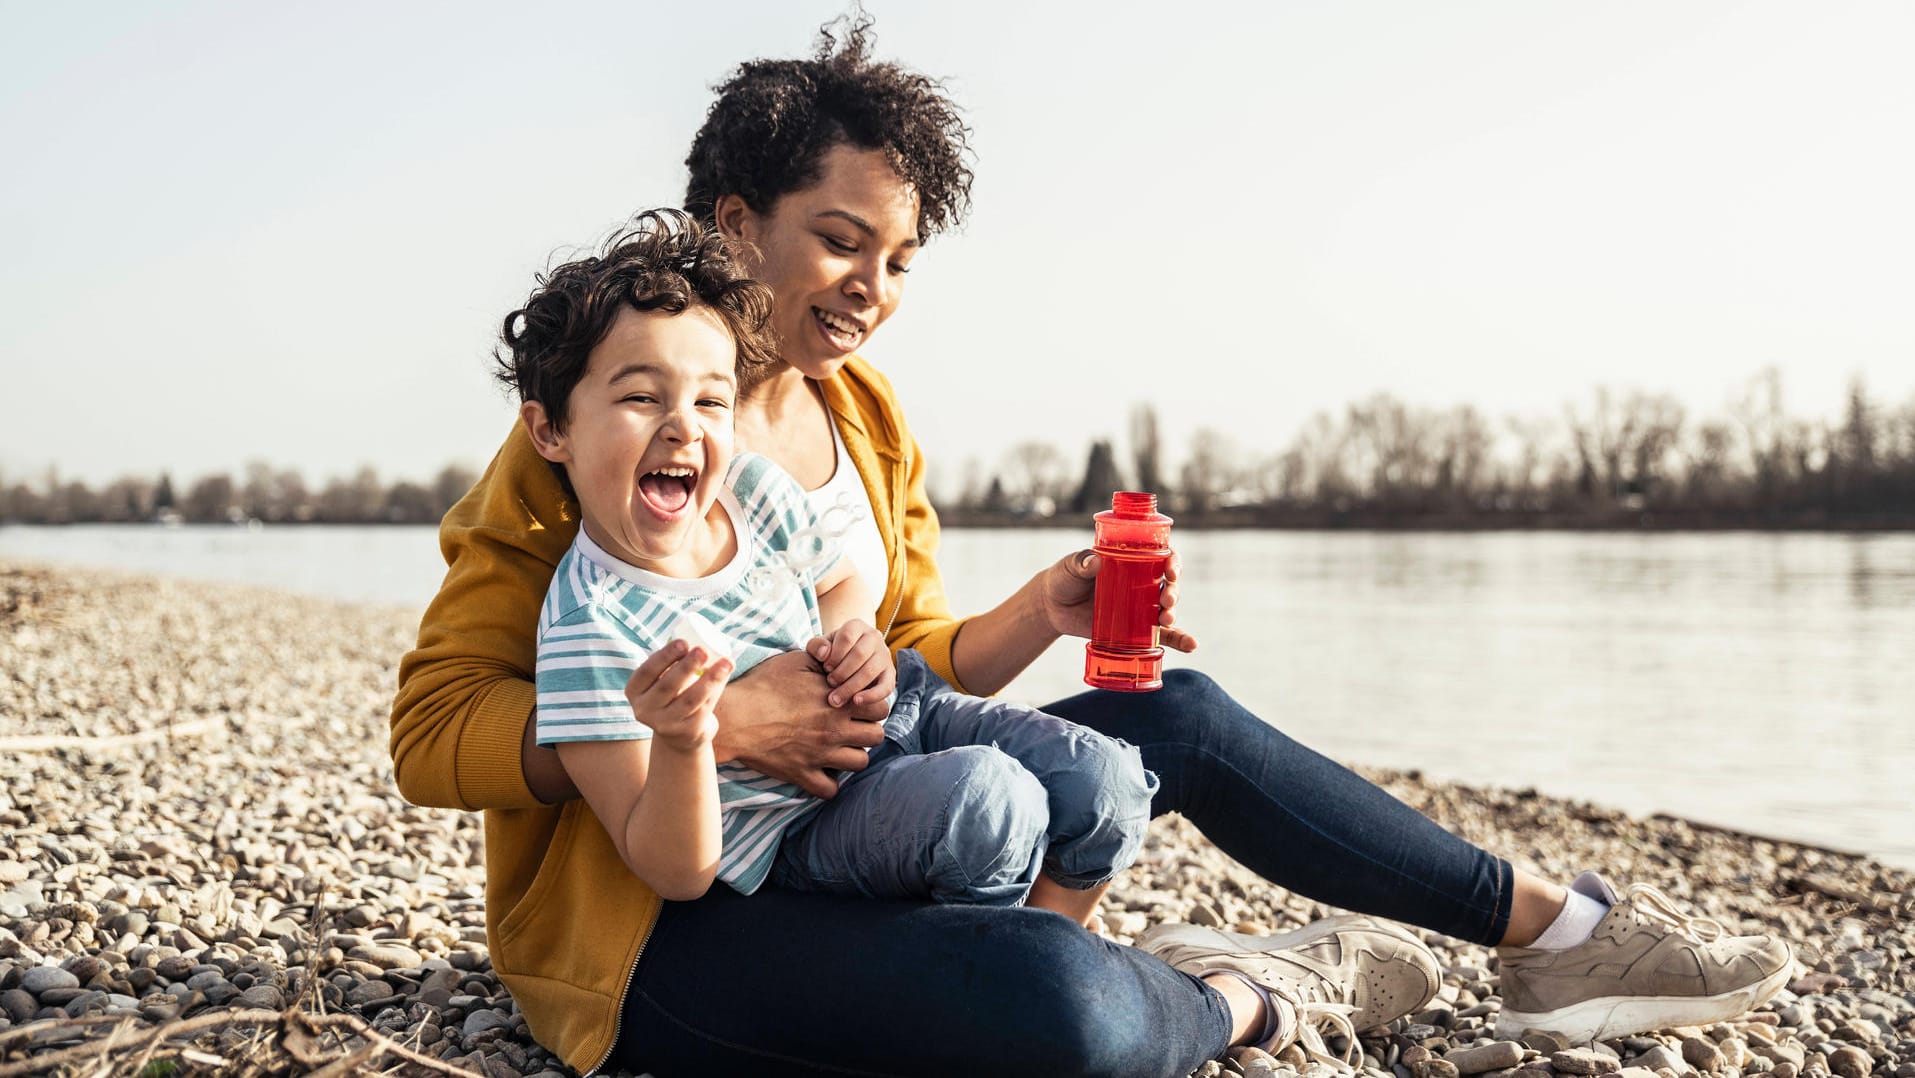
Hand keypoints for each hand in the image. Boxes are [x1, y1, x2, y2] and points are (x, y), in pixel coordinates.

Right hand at [624, 641, 731, 753]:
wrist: (680, 733)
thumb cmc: (673, 694)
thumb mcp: (662, 679)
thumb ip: (672, 660)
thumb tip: (698, 633)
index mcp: (634, 691)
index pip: (646, 672)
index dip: (664, 656)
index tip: (683, 642)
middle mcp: (645, 710)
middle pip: (668, 686)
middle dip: (686, 666)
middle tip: (702, 650)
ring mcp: (665, 724)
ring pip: (690, 700)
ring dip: (709, 679)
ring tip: (725, 662)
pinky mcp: (687, 732)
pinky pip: (704, 709)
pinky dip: (716, 690)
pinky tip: (725, 675)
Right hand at [709, 650, 886, 797]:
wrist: (735, 716)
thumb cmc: (763, 685)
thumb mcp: (796, 662)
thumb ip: (824, 661)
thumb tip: (838, 659)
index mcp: (837, 702)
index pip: (880, 708)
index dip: (872, 705)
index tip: (859, 705)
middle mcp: (834, 730)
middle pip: (876, 737)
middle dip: (868, 730)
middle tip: (852, 726)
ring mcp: (820, 755)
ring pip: (860, 763)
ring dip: (853, 755)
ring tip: (840, 748)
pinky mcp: (802, 774)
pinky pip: (830, 790)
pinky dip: (830, 783)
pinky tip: (822, 771)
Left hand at [806, 620, 896, 708]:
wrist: (848, 659)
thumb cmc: (831, 653)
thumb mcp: (821, 646)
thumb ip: (816, 646)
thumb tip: (824, 654)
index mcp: (857, 626)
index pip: (847, 637)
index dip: (834, 655)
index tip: (825, 668)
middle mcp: (874, 637)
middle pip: (859, 654)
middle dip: (841, 672)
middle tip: (830, 683)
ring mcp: (884, 655)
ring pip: (870, 671)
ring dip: (851, 686)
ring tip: (836, 698)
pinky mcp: (890, 674)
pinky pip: (886, 687)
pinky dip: (871, 696)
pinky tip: (856, 701)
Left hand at [1040, 549, 1196, 653]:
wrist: (1052, 606)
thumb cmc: (1064, 578)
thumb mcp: (1070, 566)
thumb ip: (1080, 562)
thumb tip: (1093, 561)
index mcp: (1131, 561)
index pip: (1161, 557)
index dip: (1173, 562)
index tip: (1171, 570)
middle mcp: (1141, 584)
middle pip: (1168, 585)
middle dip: (1173, 592)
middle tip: (1166, 600)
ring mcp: (1139, 608)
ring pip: (1166, 610)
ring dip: (1173, 614)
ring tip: (1165, 619)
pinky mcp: (1134, 630)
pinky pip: (1162, 636)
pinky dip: (1178, 640)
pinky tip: (1191, 645)